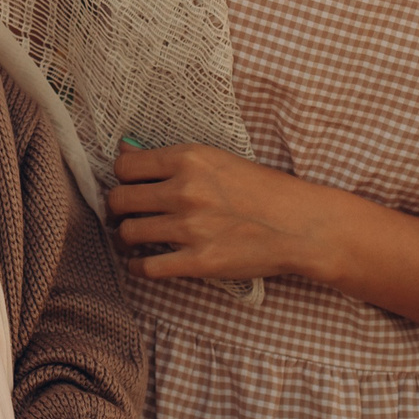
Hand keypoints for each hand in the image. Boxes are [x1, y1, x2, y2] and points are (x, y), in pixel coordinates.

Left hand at [106, 142, 339, 282]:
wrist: (300, 224)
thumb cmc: (262, 189)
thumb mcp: (217, 159)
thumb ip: (171, 158)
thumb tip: (125, 150)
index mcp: (189, 159)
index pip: (124, 166)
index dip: (122, 178)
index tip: (129, 187)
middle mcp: (185, 191)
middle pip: (119, 200)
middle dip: (117, 209)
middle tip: (125, 215)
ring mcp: (191, 228)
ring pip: (129, 234)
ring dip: (125, 239)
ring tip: (131, 240)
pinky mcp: (199, 261)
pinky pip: (147, 268)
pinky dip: (136, 268)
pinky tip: (140, 264)